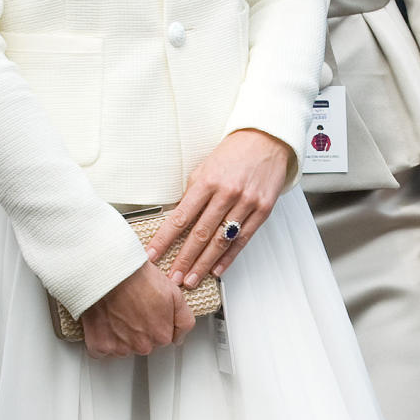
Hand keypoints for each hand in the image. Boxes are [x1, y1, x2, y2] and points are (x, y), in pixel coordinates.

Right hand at [81, 261, 194, 360]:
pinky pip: (102, 350)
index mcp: (161, 336)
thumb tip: (179, 338)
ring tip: (117, 312)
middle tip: (132, 308)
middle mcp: (142, 346)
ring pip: (122, 348)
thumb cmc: (138, 278)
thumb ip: (183, 321)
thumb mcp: (175, 294)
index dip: (155, 322)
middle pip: (142, 345)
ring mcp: (120, 348)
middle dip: (138, 330)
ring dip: (120, 335)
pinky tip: (105, 321)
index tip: (147, 310)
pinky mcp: (100, 345)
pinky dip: (102, 339)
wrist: (110, 272)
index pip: (161, 339)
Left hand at [145, 130, 289, 288]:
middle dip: (184, 259)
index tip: (153, 255)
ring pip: (220, 241)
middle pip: (200, 234)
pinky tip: (216, 269)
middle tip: (173, 277)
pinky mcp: (262, 210)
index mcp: (207, 181)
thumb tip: (177, 220)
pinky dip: (228, 257)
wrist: (266, 140)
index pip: (180, 217)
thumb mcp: (205, 167)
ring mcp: (246, 203)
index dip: (164, 239)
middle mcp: (227, 193)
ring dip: (203, 264)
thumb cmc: (234, 153)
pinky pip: (243, 240)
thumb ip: (193, 194)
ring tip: (191, 279)